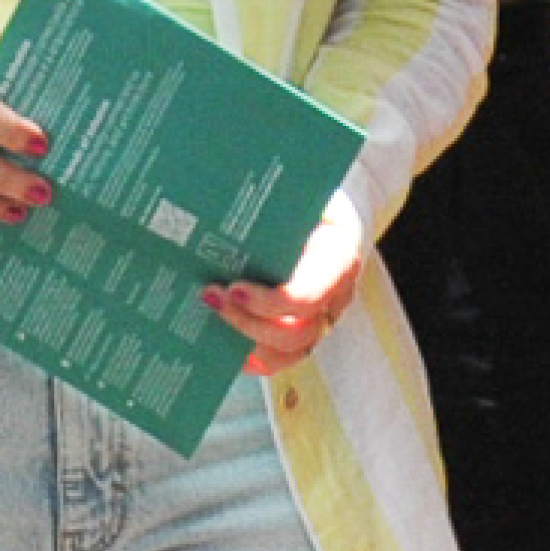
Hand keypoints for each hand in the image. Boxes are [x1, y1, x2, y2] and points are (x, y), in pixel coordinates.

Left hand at [210, 188, 366, 372]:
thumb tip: (213, 212)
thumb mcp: (293, 192)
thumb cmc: (303, 197)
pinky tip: (220, 340)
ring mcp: (323, 317)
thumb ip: (266, 209)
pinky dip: (250, 355)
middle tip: (211, 297)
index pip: (310, 293)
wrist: (322, 208)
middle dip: (250, 322)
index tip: (233, 288)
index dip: (270, 301)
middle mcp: (337, 294)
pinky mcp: (306, 330)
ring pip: (291, 351)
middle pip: (300, 331)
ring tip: (212, 314)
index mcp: (338, 254)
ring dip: (246, 339)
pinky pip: (281, 358)